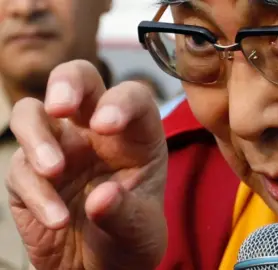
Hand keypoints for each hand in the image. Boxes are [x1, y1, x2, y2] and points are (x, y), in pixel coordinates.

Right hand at [6, 60, 167, 269]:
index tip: (105, 126)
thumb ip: (126, 213)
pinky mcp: (29, 174)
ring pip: (33, 114)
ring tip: (54, 171)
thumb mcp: (142, 231)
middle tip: (60, 106)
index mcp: (135, 136)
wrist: (100, 268)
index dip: (119, 102)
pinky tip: (56, 219)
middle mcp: (96, 133)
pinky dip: (34, 191)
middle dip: (66, 83)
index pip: (132, 97)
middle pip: (78, 80)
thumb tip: (101, 198)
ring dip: (37, 137)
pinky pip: (19, 169)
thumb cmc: (131, 239)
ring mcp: (60, 148)